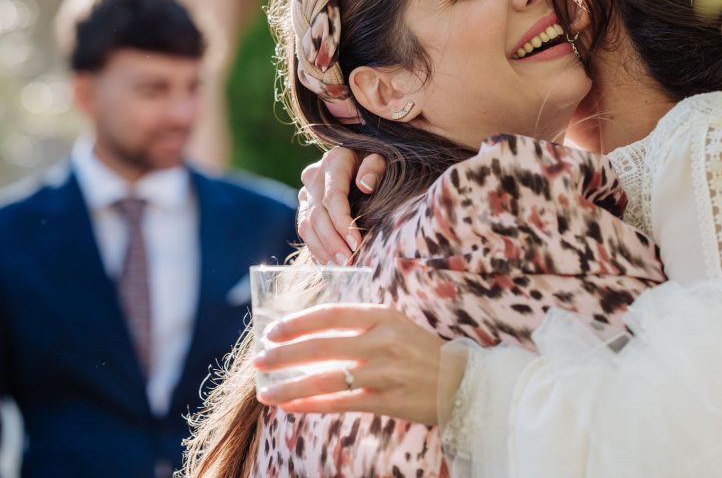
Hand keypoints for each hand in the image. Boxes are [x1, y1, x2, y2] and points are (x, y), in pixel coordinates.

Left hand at [254, 304, 450, 425]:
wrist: (462, 381)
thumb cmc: (421, 351)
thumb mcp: (394, 325)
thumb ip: (359, 324)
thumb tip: (309, 331)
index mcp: (383, 316)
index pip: (330, 315)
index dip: (297, 323)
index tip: (272, 332)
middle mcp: (382, 341)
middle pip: (321, 346)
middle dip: (284, 355)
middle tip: (259, 361)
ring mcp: (384, 372)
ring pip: (325, 379)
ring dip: (290, 386)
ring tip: (266, 393)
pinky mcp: (387, 400)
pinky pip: (340, 403)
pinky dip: (312, 404)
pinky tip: (291, 406)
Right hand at [298, 148, 386, 264]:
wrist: (363, 155)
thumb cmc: (377, 158)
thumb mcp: (381, 156)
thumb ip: (375, 167)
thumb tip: (365, 186)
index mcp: (333, 162)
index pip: (333, 197)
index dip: (343, 223)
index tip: (357, 243)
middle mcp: (314, 176)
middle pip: (317, 215)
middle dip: (332, 242)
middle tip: (348, 262)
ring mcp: (306, 192)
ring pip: (306, 225)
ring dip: (321, 249)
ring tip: (339, 266)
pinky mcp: (305, 206)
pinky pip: (304, 230)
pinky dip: (316, 248)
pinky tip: (329, 262)